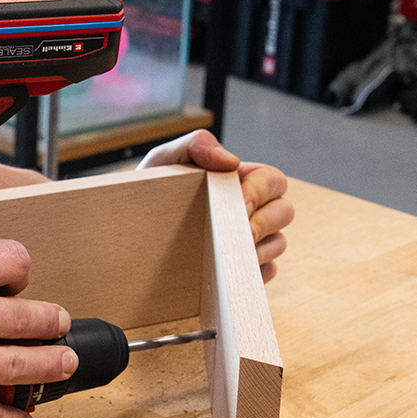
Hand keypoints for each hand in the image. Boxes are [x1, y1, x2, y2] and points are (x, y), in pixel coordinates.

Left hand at [138, 130, 293, 281]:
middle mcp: (251, 209)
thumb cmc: (151, 191)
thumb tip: (231, 161)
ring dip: (256, 249)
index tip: (238, 205)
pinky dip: (251, 271)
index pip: (274, 180)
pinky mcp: (242, 268)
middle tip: (232, 234)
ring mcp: (250, 240)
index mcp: (240, 179)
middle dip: (263, 222)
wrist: (132, 230)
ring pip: (278, 243)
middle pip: (284, 211)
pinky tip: (226, 272)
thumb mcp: (165, 160)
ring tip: (224, 253)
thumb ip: (195, 145)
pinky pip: (265, 272)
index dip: (261, 191)